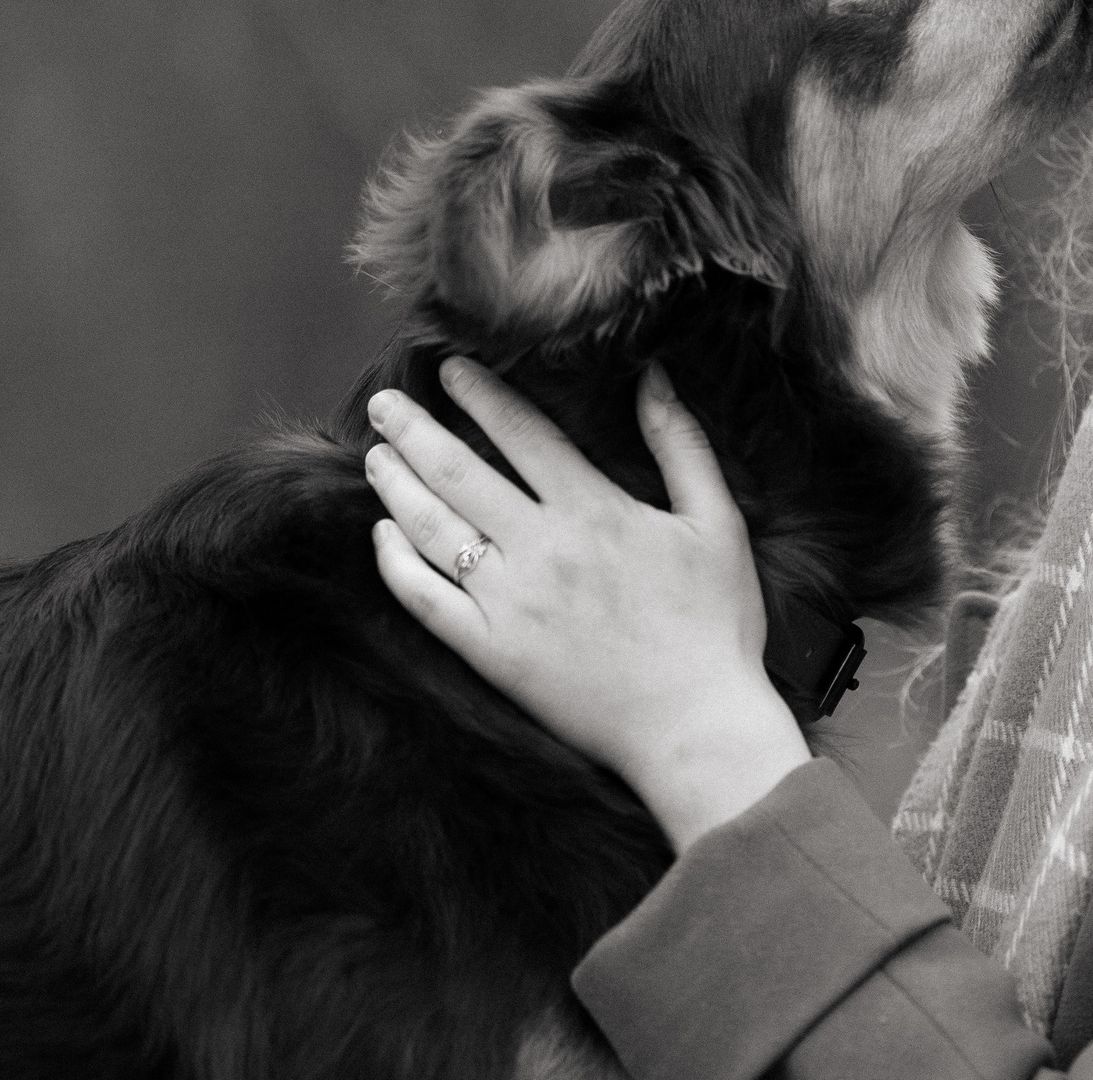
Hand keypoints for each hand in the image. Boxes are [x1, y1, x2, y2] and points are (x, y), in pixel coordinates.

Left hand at [363, 356, 810, 849]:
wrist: (695, 724)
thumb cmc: (715, 623)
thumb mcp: (717, 520)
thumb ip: (681, 443)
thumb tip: (654, 376)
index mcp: (594, 509)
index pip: (522, 434)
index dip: (481, 395)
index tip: (449, 368)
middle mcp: (541, 548)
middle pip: (460, 472)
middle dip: (415, 431)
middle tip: (384, 403)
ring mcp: (509, 602)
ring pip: (431, 529)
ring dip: (397, 486)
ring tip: (376, 456)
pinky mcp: (491, 653)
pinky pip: (425, 601)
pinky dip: (395, 564)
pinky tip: (383, 537)